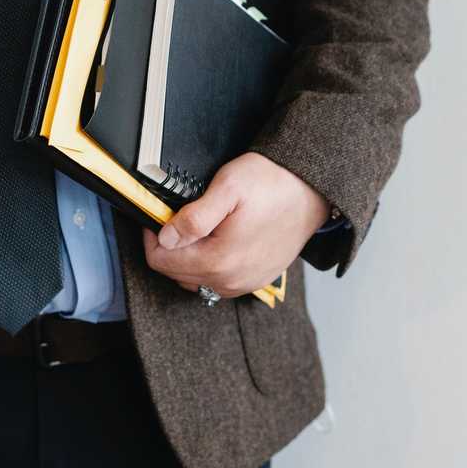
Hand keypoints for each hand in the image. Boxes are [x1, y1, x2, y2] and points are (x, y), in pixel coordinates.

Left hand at [143, 151, 330, 297]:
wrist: (312, 190)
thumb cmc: (273, 184)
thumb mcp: (227, 188)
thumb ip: (193, 218)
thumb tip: (165, 238)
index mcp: (219, 261)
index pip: (161, 261)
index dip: (154, 236)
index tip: (160, 215)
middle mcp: (230, 281)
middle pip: (177, 273)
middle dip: (171, 246)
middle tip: (180, 217)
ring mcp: (245, 283)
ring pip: (196, 279)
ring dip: (190, 256)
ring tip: (201, 227)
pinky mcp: (257, 280)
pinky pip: (218, 281)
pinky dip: (210, 263)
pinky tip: (219, 240)